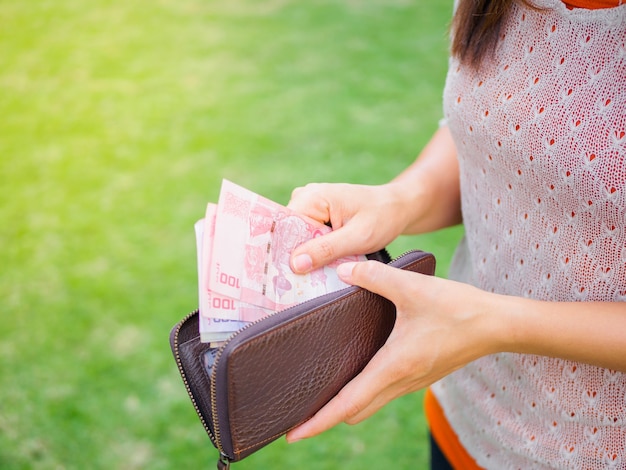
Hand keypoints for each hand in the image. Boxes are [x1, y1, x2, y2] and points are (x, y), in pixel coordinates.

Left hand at [285, 259, 503, 442]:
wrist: (498, 324)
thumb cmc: (458, 308)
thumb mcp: (412, 287)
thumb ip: (373, 276)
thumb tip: (342, 270)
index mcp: (394, 366)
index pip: (348, 403)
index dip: (318, 421)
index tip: (293, 434)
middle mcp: (401, 382)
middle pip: (355, 411)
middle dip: (325, 417)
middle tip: (298, 413)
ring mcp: (412, 382)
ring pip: (370, 403)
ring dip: (345, 405)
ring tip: (319, 395)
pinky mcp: (420, 374)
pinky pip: (384, 391)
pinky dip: (363, 392)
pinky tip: (355, 371)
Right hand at [288, 183, 410, 272]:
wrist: (398, 207)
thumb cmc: (382, 218)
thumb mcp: (357, 238)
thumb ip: (326, 250)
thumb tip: (294, 264)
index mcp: (311, 197)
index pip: (285, 227)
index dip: (283, 252)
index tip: (283, 277)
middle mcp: (305, 197)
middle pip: (289, 233)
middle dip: (294, 257)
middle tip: (296, 284)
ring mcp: (310, 206)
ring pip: (297, 238)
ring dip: (305, 257)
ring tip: (308, 278)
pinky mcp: (316, 215)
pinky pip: (307, 237)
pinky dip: (313, 252)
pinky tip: (318, 267)